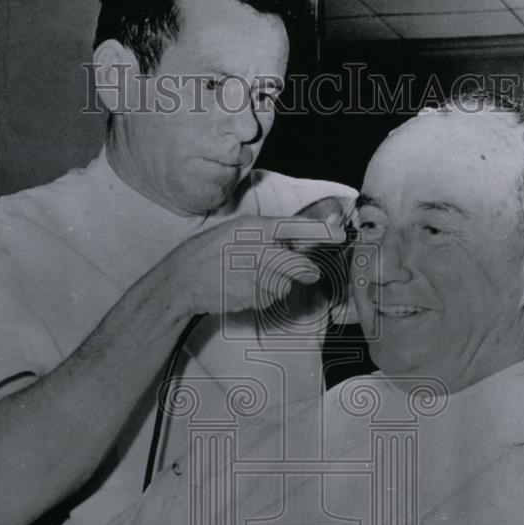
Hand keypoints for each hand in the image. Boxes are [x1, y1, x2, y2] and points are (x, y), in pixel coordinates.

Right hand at [164, 214, 346, 316]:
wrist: (182, 280)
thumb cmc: (212, 252)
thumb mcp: (239, 232)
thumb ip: (271, 237)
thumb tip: (305, 247)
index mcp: (252, 227)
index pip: (294, 226)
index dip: (321, 231)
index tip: (341, 234)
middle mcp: (254, 249)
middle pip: (296, 265)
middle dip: (304, 271)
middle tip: (308, 272)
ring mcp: (250, 275)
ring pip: (284, 284)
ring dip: (277, 284)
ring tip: (253, 277)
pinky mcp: (247, 296)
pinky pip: (269, 298)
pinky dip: (264, 296)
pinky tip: (244, 288)